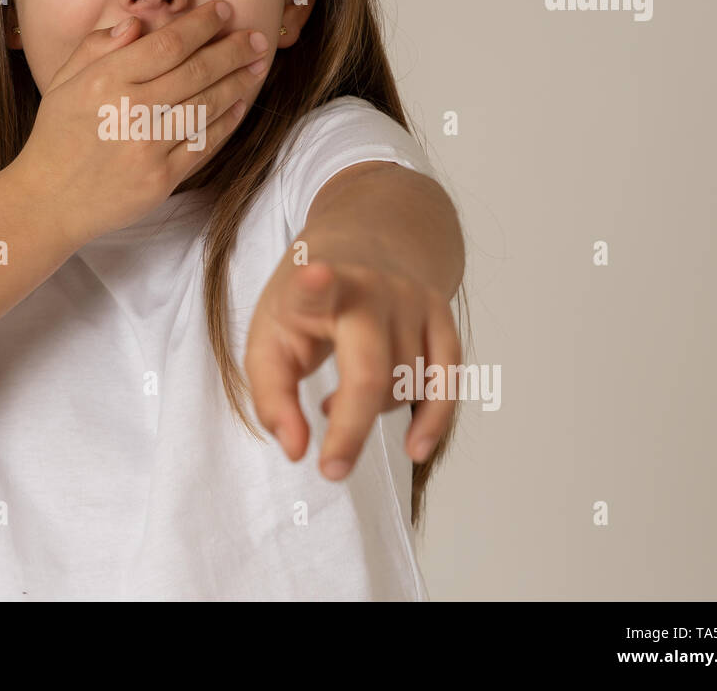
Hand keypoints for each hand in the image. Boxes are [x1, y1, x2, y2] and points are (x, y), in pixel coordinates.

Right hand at [11, 0, 269, 245]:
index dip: (202, 24)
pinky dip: (226, 122)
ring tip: (257, 65)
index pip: (168, 43)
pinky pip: (203, 145)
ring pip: (207, 106)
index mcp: (105, 80)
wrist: (49, 200)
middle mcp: (130, 110)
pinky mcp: (161, 179)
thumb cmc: (58, 136)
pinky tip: (240, 104)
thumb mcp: (64, 81)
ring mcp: (148, 147)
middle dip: (233, 50)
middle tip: (257, 37)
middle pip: (196, 71)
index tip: (223, 10)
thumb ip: (97, 46)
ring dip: (238, 83)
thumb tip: (138, 23)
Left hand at [244, 257, 460, 479]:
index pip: (314, 286)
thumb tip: (297, 452)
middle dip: (352, 426)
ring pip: (404, 384)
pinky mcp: (443, 315)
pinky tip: (415, 446)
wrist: (367, 244)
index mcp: (313, 287)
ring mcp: (412, 300)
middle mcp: (370, 289)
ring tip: (336, 402)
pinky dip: (433, 419)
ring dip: (372, 411)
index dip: (315, 284)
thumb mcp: (268, 339)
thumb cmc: (307, 304)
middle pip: (370, 371)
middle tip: (330, 471)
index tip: (315, 274)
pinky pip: (448, 380)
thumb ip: (272, 399)